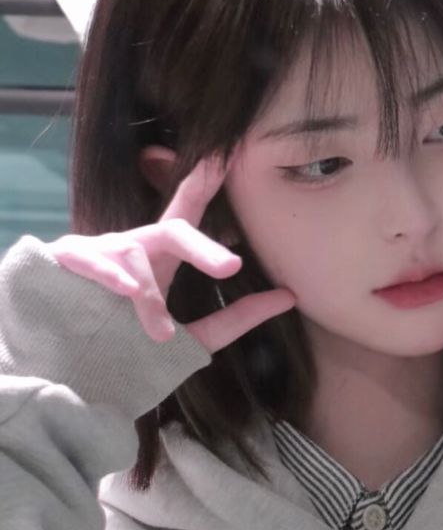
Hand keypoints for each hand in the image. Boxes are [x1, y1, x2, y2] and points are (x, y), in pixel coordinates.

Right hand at [51, 155, 296, 352]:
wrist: (71, 375)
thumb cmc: (131, 348)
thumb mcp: (193, 338)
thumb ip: (237, 318)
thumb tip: (290, 295)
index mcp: (160, 260)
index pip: (186, 215)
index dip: (203, 182)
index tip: (225, 155)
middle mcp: (132, 248)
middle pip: (172, 231)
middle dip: (201, 247)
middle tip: (231, 267)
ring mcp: (98, 254)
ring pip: (133, 256)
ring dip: (148, 298)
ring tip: (159, 333)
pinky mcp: (65, 266)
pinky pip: (88, 260)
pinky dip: (107, 274)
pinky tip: (126, 290)